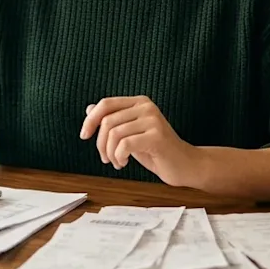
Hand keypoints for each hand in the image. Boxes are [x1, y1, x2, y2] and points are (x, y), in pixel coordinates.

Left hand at [80, 96, 202, 186]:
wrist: (185, 166)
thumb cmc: (157, 151)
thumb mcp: (130, 134)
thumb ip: (113, 121)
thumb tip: (89, 109)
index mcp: (139, 102)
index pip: (106, 104)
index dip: (91, 120)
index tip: (84, 135)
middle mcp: (146, 106)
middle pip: (107, 121)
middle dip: (101, 144)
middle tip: (106, 158)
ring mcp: (153, 120)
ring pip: (114, 134)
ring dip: (110, 153)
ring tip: (117, 162)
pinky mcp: (157, 136)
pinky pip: (125, 144)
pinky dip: (119, 157)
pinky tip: (123, 164)